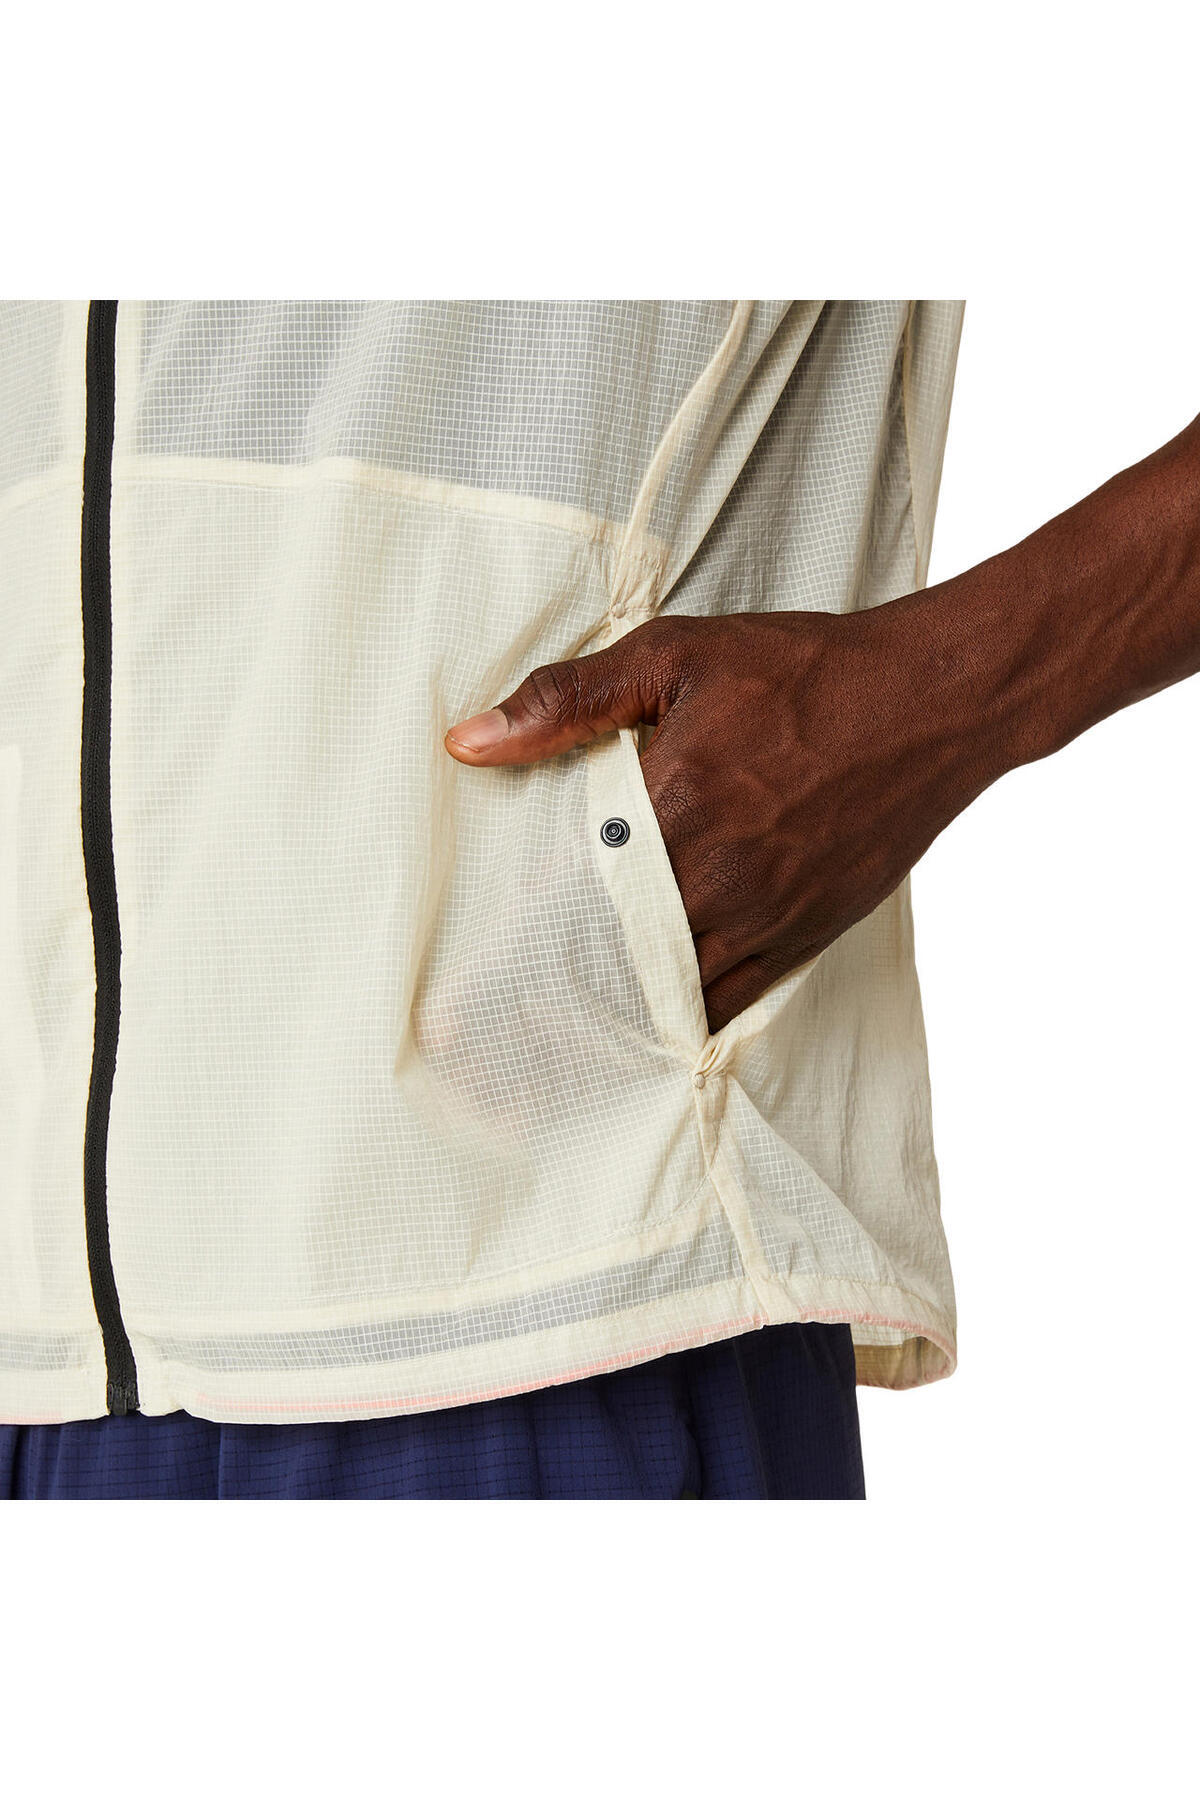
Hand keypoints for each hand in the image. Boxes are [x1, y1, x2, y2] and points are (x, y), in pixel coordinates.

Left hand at [445, 598, 1010, 1032]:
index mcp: (673, 802)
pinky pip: (727, 999)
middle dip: (549, 993)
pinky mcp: (803, 934)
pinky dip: (679, 1015)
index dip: (514, 940)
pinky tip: (639, 1026)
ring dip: (610, 1012)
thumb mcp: (679, 655)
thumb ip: (569, 698)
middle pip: (608, 957)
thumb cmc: (806, 671)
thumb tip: (470, 740)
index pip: (568, 892)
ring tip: (549, 1043)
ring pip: (665, 991)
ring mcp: (765, 914)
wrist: (935, 701)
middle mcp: (716, 874)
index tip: (464, 983)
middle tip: (483, 1038)